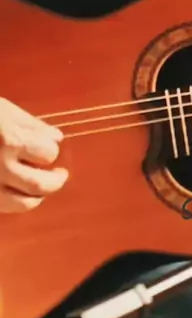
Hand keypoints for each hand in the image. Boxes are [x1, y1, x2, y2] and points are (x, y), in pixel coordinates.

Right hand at [0, 98, 67, 212]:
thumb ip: (31, 124)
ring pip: (23, 203)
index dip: (52, 150)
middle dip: (56, 181)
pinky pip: (3, 207)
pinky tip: (19, 194)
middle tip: (60, 175)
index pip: (47, 154)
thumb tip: (57, 137)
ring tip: (43, 188)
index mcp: (9, 140)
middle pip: (40, 184)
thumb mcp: (3, 109)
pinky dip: (16, 203)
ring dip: (38, 197)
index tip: (51, 147)